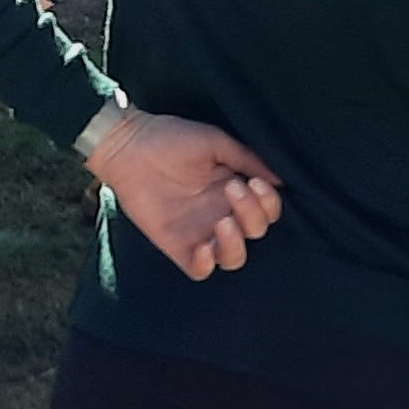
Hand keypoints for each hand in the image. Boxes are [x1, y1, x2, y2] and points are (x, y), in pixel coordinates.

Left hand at [84, 111, 283, 280]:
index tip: (255, 183)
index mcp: (235, 191)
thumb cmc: (172, 138)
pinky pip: (200, 270)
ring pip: (233, 258)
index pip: (266, 210)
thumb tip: (279, 180)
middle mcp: (222, 214)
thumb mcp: (215, 142)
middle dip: (252, 214)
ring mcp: (200, 232)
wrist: (129, 145)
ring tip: (223, 221)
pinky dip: (207, 264)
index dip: (268, 203)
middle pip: (255, 232)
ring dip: (236, 243)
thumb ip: (246, 159)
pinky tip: (204, 246)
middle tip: (232, 189)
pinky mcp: (176, 245)